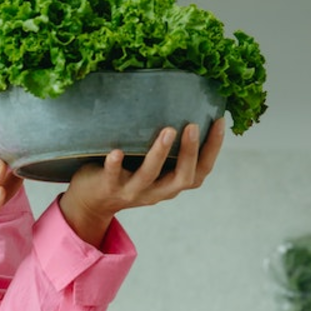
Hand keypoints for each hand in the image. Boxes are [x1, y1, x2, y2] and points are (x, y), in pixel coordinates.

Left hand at [59, 117, 225, 246]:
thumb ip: (168, 152)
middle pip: (182, 178)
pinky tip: (116, 151)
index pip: (201, 171)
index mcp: (171, 185)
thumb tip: (184, 109)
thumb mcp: (152, 168)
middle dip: (190, 153)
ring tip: (167, 130)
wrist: (90, 202)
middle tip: (193, 126)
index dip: (213, 149)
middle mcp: (156, 191)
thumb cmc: (126, 174)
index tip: (220, 122)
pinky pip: (112, 176)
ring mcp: (132, 191)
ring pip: (149, 176)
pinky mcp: (108, 188)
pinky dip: (115, 165)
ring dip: (159, 154)